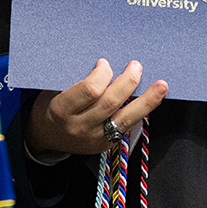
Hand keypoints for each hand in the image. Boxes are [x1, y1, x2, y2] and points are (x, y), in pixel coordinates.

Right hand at [25, 59, 167, 158]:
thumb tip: (104, 61)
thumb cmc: (50, 105)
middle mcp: (80, 126)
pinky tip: (151, 101)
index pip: (90, 90)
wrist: (45, 138)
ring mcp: (94, 139)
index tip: (104, 62)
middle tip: (136, 66)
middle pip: (110, 103)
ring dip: (146, 101)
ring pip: (126, 119)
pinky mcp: (106, 146)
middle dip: (127, 82)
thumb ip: (76, 80)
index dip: (102, 74)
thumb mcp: (54, 90)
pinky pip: (126, 127)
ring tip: (161, 85)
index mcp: (63, 109)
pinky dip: (140, 112)